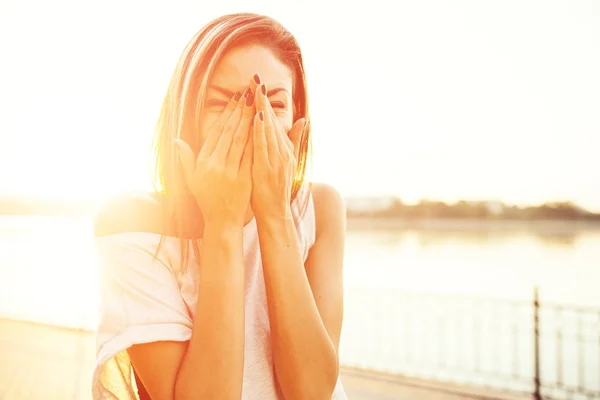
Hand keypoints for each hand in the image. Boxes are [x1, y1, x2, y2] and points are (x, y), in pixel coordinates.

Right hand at [175, 90, 254, 225]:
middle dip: (239, 111)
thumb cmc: (207, 199)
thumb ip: (186, 159)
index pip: (216, 132)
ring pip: (241, 141)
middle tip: (248, 93)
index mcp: (204, 162)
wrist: (222, 222)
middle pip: (229, 132)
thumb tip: (177, 140)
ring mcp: (230, 172)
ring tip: (256, 103)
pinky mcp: (244, 179)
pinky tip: (263, 127)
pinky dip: (256, 140)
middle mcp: (215, 165)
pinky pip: (251, 155)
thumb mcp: (192, 179)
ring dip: (249, 120)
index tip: (235, 98)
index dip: (226, 114)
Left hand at [250, 81, 305, 220]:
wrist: (275, 212)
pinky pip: (263, 146)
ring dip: (262, 108)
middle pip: (272, 120)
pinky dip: (261, 131)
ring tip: (255, 90)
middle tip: (255, 78)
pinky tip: (256, 117)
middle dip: (263, 98)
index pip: (273, 120)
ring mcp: (276, 159)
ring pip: (268, 129)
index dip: (266, 101)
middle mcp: (282, 151)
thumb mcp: (287, 161)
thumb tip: (304, 119)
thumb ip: (294, 140)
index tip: (258, 83)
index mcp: (284, 148)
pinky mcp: (268, 168)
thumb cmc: (275, 188)